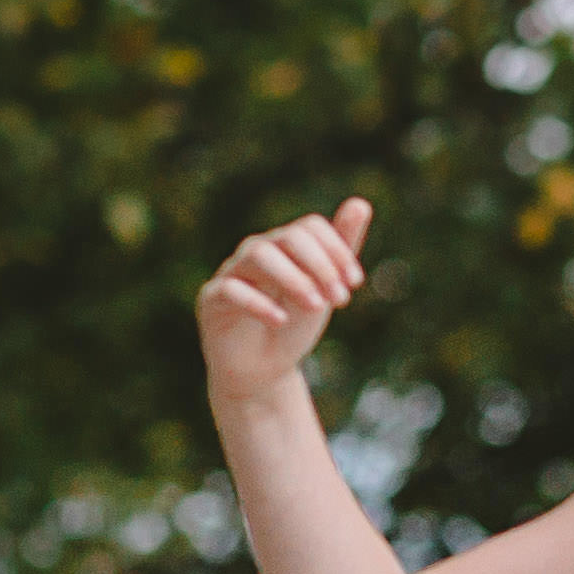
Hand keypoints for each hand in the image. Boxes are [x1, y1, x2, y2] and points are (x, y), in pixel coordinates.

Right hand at [196, 198, 372, 403]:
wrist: (262, 369)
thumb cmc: (293, 323)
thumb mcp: (323, 289)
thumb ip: (341, 249)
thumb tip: (360, 203)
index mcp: (284, 245)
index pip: (310, 227)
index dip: (336, 251)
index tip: (354, 284)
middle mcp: (257, 251)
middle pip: (289, 238)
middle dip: (320, 267)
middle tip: (340, 300)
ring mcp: (232, 272)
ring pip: (259, 256)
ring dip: (293, 280)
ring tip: (316, 307)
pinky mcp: (212, 299)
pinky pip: (231, 289)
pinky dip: (258, 304)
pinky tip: (280, 321)